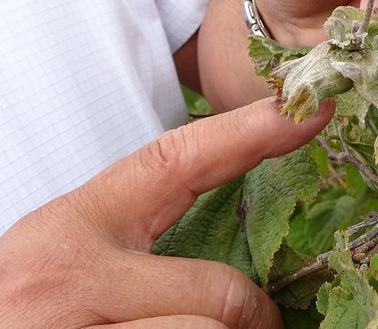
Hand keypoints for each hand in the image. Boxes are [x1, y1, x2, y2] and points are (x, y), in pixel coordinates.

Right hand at [0, 98, 332, 328]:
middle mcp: (73, 277)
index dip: (248, 134)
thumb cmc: (18, 314)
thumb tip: (227, 273)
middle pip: (219, 289)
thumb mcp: (60, 267)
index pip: (175, 162)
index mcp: (72, 230)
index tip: (306, 113)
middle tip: (263, 324)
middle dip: (253, 315)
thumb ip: (133, 253)